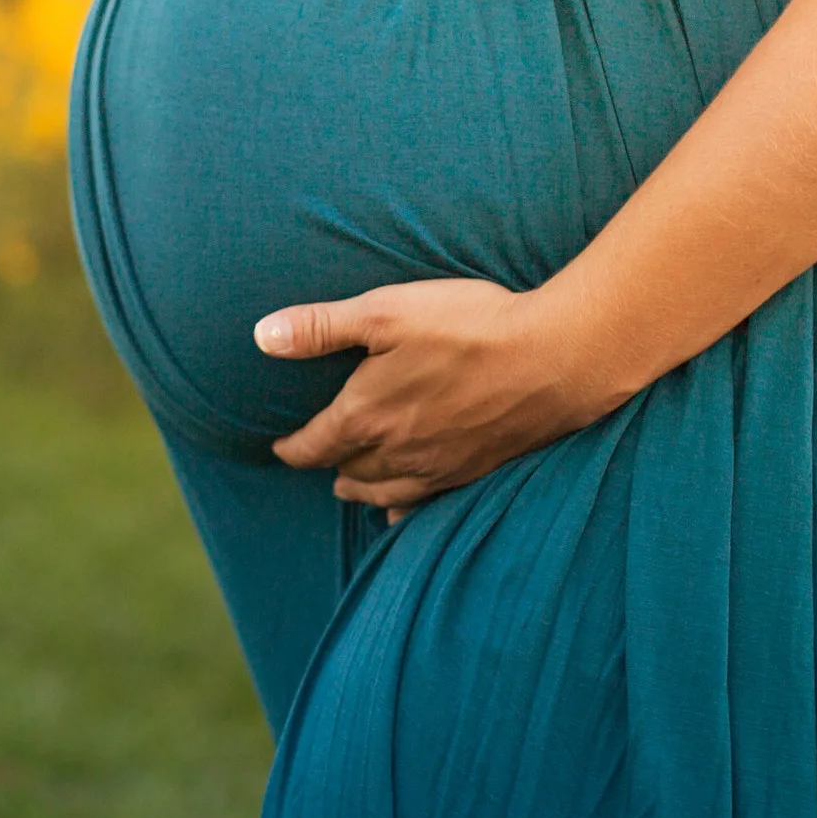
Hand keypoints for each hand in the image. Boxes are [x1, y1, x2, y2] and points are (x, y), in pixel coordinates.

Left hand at [257, 279, 631, 514]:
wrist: (554, 357)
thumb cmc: (470, 326)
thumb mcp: (387, 310)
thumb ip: (321, 326)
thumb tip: (261, 336)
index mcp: (365, 416)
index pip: (311, 445)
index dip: (290, 447)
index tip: (279, 446)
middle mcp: (395, 453)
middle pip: (346, 473)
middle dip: (327, 464)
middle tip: (319, 455)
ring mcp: (436, 468)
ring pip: (382, 494)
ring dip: (361, 488)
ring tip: (351, 483)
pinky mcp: (473, 472)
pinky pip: (423, 504)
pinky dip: (402, 507)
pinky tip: (403, 506)